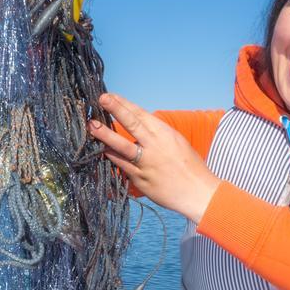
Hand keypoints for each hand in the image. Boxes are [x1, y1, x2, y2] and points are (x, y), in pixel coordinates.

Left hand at [89, 93, 220, 223]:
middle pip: (132, 124)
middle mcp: (155, 146)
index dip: (124, 104)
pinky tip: (101, 151)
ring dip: (105, 136)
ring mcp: (146, 164)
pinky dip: (111, 158)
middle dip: (115, 110)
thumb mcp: (176, 143)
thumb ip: (156, 135)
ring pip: (121, 148)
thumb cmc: (189, 166)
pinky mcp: (141, 180)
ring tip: (91, 127)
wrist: (198, 193)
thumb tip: (137, 126)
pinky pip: (122, 167)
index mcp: (165, 134)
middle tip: (101, 99)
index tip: (110, 96)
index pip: (141, 115)